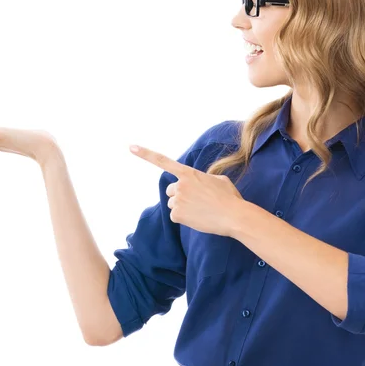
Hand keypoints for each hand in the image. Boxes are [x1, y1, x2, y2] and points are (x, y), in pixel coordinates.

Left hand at [129, 144, 245, 236]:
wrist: (234, 216)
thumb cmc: (229, 197)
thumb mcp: (218, 180)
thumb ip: (202, 178)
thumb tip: (198, 184)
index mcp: (188, 173)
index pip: (163, 161)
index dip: (145, 154)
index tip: (131, 147)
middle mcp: (179, 185)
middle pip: (171, 190)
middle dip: (179, 195)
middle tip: (197, 200)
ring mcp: (177, 200)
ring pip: (173, 204)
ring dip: (183, 207)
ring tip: (201, 209)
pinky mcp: (176, 215)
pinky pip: (175, 216)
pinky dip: (185, 218)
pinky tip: (198, 218)